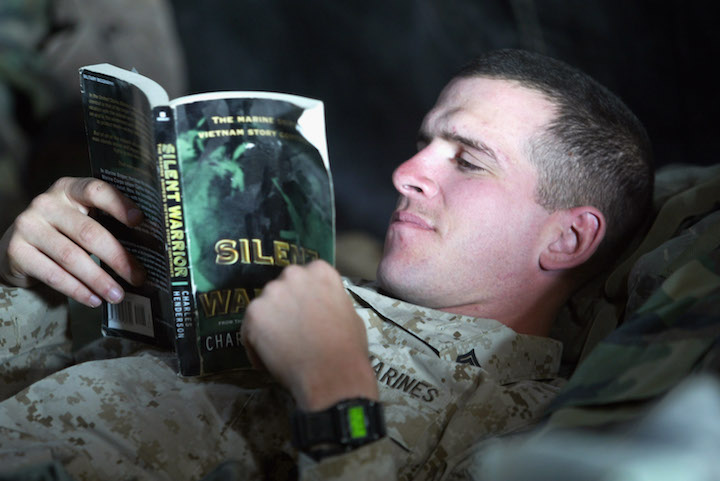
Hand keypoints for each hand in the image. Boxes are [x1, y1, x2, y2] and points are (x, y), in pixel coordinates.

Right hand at [0, 177, 145, 306]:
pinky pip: (53, 274)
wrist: (19, 248)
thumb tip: (148, 249)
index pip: (96, 190)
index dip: (119, 204)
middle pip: (89, 232)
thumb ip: (107, 223)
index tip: (140, 221)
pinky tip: (94, 299)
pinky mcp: (17, 251)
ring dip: (99, 280)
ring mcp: (29, 226)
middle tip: (138, 277)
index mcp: (69, 189)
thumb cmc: (64, 232)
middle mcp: (46, 203)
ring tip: (118, 295)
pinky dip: (77, 290)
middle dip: (117, 258)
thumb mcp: (82, 218)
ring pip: (72, 257)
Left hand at [241, 260, 377, 410]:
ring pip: (264, 308)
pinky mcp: (254, 314)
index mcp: (320, 271)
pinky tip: (269, 362)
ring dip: (269, 325)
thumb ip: (329, 300)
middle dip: (285, 307)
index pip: (306, 277)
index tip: (307, 313)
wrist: (332, 373)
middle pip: (282, 288)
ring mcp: (271, 292)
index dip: (304, 298)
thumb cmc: (348, 347)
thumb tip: (320, 307)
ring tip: (280, 349)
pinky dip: (255, 346)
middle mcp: (294, 274)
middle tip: (292, 330)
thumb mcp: (349, 312)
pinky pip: (249, 330)